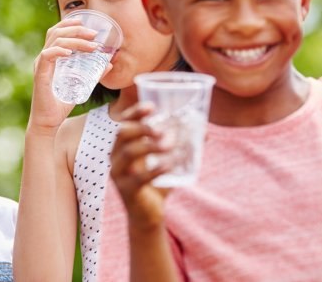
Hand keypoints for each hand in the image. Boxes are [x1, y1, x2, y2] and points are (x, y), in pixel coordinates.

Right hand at [28, 16, 108, 134]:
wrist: (49, 122)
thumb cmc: (61, 104)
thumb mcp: (82, 85)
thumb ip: (93, 74)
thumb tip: (109, 63)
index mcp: (51, 57)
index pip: (57, 32)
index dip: (70, 23)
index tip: (86, 21)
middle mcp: (44, 58)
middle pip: (56, 32)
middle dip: (76, 28)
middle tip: (94, 33)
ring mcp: (40, 65)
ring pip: (55, 41)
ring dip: (75, 39)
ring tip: (91, 45)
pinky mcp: (40, 75)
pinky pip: (47, 56)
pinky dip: (59, 50)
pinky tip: (71, 52)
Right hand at [111, 103, 171, 230]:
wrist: (148, 215)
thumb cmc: (156, 182)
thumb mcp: (167, 160)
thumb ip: (182, 146)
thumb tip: (205, 131)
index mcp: (122, 146)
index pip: (123, 122)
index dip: (135, 112)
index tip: (152, 106)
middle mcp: (115, 156)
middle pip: (122, 133)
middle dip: (142, 127)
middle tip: (162, 129)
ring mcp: (119, 174)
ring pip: (128, 152)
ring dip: (150, 146)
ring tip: (170, 145)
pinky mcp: (127, 190)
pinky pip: (139, 177)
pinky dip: (156, 169)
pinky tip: (170, 165)